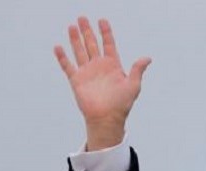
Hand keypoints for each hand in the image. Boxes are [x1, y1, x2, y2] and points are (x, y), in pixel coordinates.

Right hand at [54, 17, 151, 149]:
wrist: (107, 119)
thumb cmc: (122, 105)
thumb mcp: (133, 86)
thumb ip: (137, 70)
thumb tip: (148, 58)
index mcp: (112, 66)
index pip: (108, 44)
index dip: (105, 32)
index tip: (102, 21)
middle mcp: (99, 67)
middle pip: (91, 44)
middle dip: (87, 31)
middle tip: (82, 18)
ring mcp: (87, 73)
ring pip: (79, 51)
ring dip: (75, 39)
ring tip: (72, 26)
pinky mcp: (77, 81)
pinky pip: (68, 66)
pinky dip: (62, 57)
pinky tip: (58, 47)